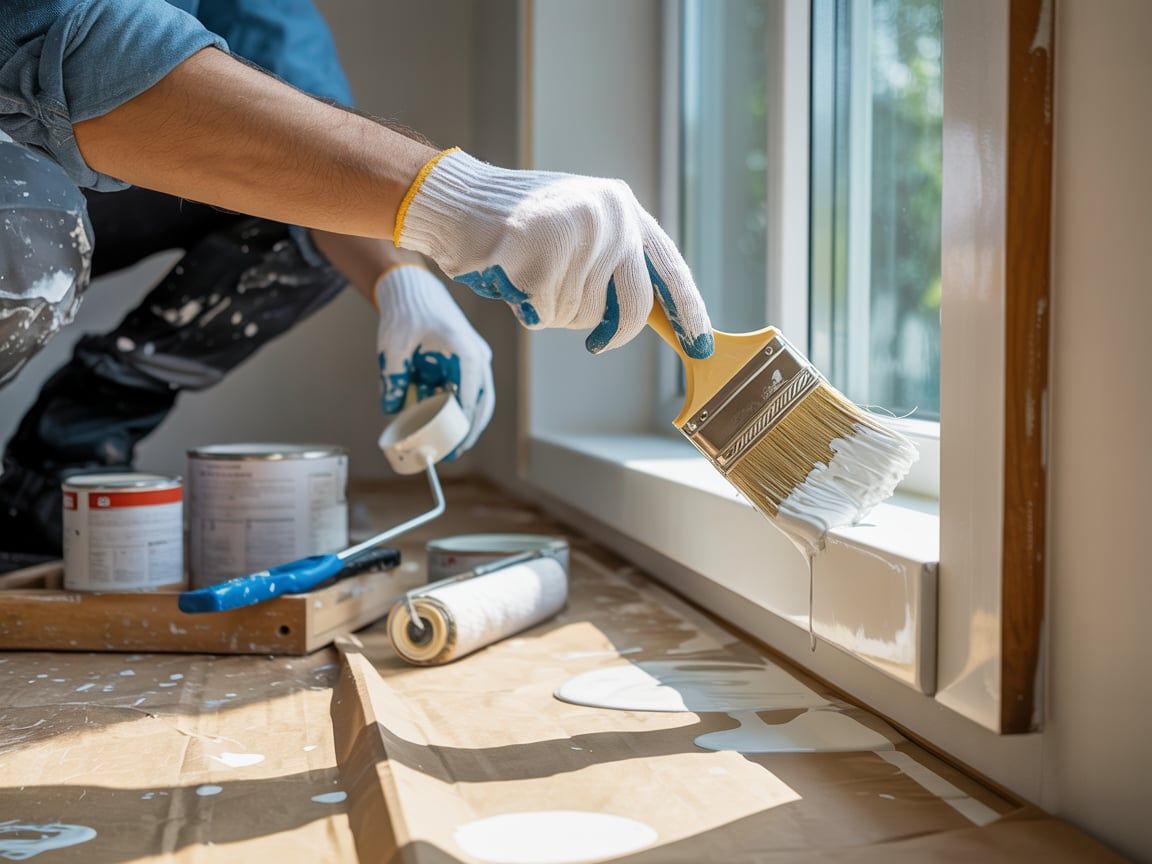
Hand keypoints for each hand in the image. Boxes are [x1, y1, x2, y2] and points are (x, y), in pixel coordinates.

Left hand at [375, 265, 494, 454]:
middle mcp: (477, 357)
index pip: (470, 399)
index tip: (452, 448)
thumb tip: (392, 410)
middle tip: (454, 453)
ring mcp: (476, 359)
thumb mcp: (393, 349)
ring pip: (481, 399)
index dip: (462, 427)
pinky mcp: (469, 361)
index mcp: (464, 353)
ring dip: (469, 422)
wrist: (413, 292)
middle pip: (482, 404)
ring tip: (453, 445)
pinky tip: (448, 423)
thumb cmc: (406, 315)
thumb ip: (393, 380)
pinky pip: (472, 391)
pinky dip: (462, 408)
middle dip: (470, 431)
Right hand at [394, 149, 713, 357]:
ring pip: (582, 315)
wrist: (459, 201)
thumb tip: (656, 311)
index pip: (669, 269)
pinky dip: (528, 308)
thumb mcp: (585, 223)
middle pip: (631, 307)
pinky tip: (514, 278)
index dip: (688, 312)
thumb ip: (618, 257)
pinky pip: (545, 314)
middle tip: (598, 341)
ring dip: (556, 312)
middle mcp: (609, 218)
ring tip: (533, 278)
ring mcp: (576, 234)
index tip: (699, 345)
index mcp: (624, 208)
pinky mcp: (541, 254)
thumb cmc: (521, 223)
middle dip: (614, 333)